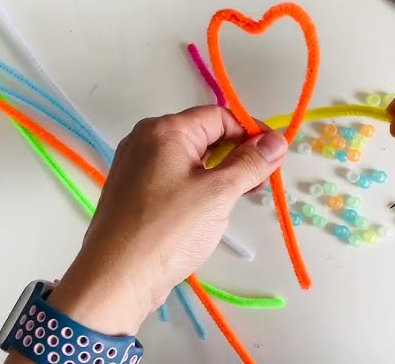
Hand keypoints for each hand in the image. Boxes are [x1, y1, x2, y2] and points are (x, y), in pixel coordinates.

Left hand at [45, 105, 287, 333]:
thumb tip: (277, 140)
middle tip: (258, 184)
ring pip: (189, 159)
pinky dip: (197, 186)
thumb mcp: (218, 193)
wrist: (116, 277)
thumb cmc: (170, 230)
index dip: (250, 133)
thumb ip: (250, 163)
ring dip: (218, 173)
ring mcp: (135, 166)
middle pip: (203, 135)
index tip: (274, 157)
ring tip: (237, 200)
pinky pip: (173, 177)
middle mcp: (145, 140)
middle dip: (235, 155)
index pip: (219, 117)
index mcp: (164, 130)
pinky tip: (209, 210)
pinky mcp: (133, 191)